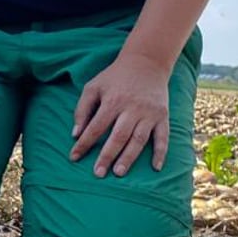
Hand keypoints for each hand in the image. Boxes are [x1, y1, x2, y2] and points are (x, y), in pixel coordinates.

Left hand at [71, 53, 171, 176]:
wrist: (146, 63)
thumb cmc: (115, 77)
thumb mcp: (93, 87)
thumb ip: (82, 109)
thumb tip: (75, 133)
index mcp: (112, 101)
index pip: (95, 127)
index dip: (84, 143)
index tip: (74, 157)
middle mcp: (131, 108)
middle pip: (118, 136)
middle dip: (107, 156)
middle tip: (98, 173)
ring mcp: (149, 113)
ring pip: (139, 139)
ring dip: (129, 157)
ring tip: (119, 173)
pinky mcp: (162, 116)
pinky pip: (163, 137)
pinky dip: (161, 152)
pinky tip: (156, 167)